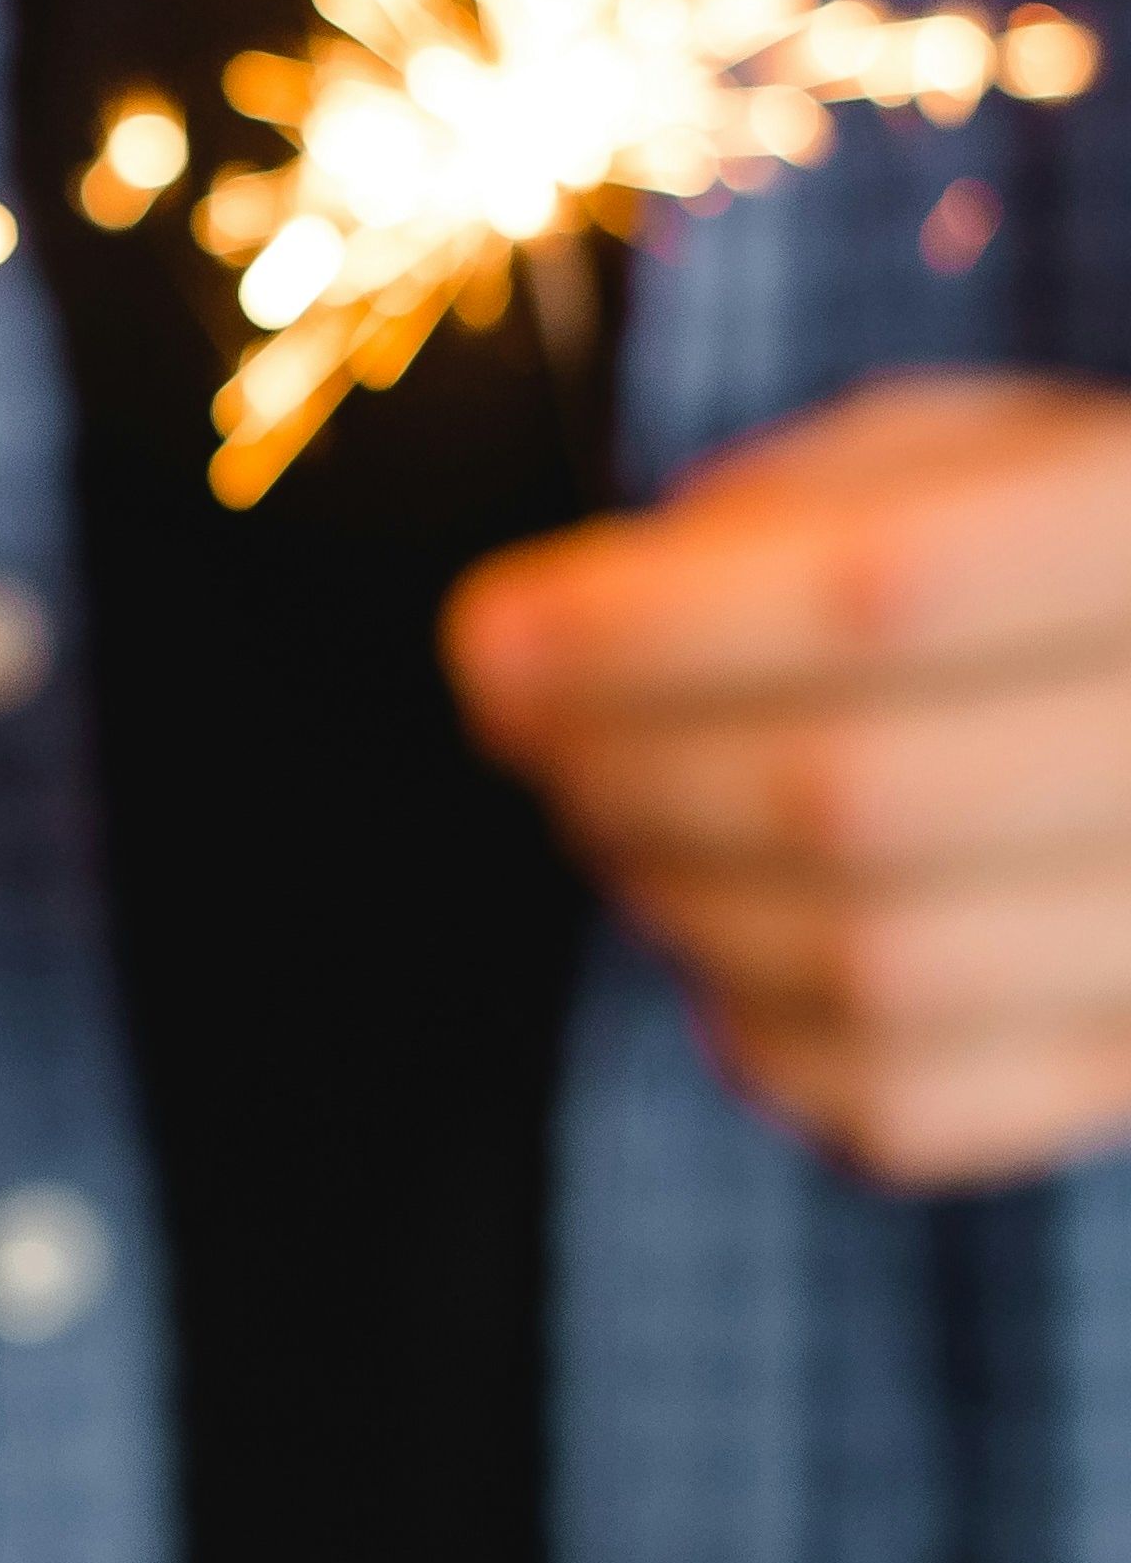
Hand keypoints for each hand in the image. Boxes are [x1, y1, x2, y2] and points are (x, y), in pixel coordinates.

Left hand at [449, 371, 1130, 1184]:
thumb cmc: (1084, 552)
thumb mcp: (983, 453)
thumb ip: (804, 501)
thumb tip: (580, 615)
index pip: (883, 592)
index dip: (645, 628)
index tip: (491, 637)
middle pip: (854, 793)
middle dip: (627, 765)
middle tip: (526, 729)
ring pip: (878, 967)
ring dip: (674, 896)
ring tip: (606, 818)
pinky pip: (919, 1109)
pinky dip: (767, 1042)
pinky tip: (720, 959)